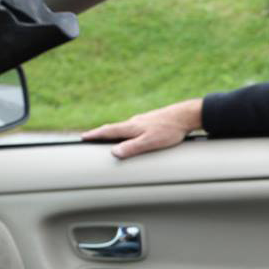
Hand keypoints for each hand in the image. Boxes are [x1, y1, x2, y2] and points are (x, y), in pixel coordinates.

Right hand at [82, 98, 203, 158]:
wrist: (186, 116)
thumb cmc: (170, 130)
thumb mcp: (151, 141)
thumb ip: (133, 147)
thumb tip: (114, 152)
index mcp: (131, 127)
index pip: (108, 131)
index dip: (95, 135)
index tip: (83, 137)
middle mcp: (134, 122)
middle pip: (114, 128)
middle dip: (101, 133)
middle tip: (90, 137)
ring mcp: (143, 121)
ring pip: (124, 127)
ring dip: (114, 132)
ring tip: (107, 137)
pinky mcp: (151, 121)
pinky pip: (134, 127)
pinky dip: (127, 132)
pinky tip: (132, 134)